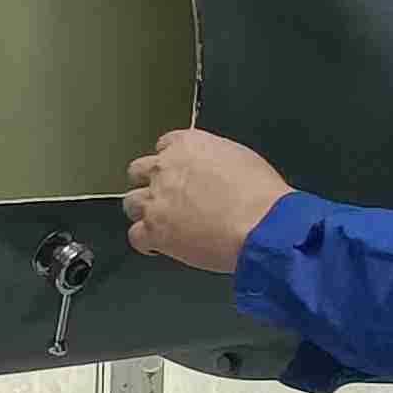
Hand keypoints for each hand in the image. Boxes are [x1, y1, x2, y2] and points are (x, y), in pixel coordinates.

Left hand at [125, 127, 293, 275]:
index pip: (164, 145)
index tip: (177, 174)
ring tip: (160, 224)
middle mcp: (166, 169)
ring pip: (130, 203)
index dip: (170, 163)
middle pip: (138, 171)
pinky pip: (135, 236)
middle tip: (164, 198)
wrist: (261, 225)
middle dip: (149, 184)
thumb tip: (212, 174)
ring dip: (143, 213)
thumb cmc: (261, 196)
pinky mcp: (154, 230)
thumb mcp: (241, 160)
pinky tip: (158, 247)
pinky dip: (146, 243)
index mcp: (188, 145)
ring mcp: (156, 200)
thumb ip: (215, 162)